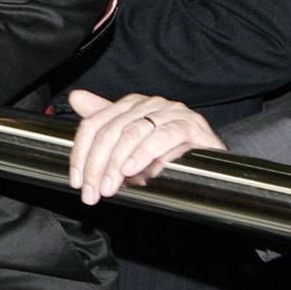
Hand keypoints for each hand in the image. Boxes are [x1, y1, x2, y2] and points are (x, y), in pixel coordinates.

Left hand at [66, 89, 222, 204]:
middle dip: (97, 165)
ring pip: (133, 133)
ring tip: (110, 186)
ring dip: (117, 163)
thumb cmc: (171, 154)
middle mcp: (150, 104)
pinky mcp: (192, 125)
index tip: (76, 181)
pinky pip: (164, 136)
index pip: (95, 124)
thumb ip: (104, 123)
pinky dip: (145, 154)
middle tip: (92, 191)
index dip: (81, 152)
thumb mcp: (133, 143)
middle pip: (111, 130)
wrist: (214, 166)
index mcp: (131, 105)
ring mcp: (171, 112)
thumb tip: (76, 98)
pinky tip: (134, 171)